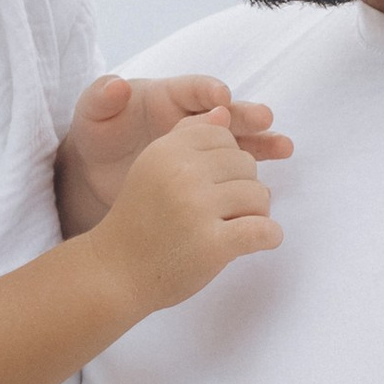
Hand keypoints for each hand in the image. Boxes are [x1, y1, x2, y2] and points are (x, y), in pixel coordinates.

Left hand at [58, 72, 288, 229]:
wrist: (97, 173)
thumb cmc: (98, 135)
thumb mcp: (92, 115)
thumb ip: (102, 98)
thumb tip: (117, 86)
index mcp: (167, 97)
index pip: (193, 89)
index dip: (208, 90)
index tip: (222, 97)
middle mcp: (192, 117)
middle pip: (225, 113)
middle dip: (244, 114)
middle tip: (264, 118)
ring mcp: (202, 146)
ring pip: (237, 140)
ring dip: (260, 142)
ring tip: (284, 147)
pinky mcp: (206, 174)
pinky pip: (233, 171)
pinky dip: (250, 175)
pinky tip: (268, 184)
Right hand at [86, 114, 280, 319]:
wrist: (114, 272)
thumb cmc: (140, 219)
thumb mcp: (152, 167)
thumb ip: (186, 136)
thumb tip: (223, 111)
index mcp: (167, 149)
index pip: (224, 136)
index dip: (225, 161)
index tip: (211, 184)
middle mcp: (182, 173)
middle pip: (246, 164)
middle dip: (242, 187)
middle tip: (221, 212)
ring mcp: (197, 209)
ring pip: (260, 195)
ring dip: (255, 213)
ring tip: (233, 227)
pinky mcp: (213, 244)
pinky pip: (264, 230)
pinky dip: (269, 236)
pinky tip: (260, 240)